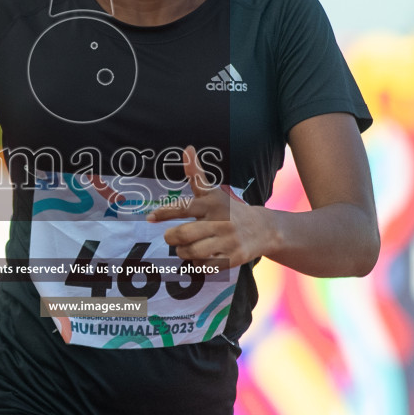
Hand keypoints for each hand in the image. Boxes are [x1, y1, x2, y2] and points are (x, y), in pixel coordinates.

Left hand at [147, 145, 274, 268]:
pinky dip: (197, 263)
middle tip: (171, 237)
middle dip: (171, 238)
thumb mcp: (213, 192)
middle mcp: (221, 221)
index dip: (164, 212)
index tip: (150, 218)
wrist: (263, 229)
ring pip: (192, 251)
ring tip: (184, 248)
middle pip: (183, 234)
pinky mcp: (232, 258)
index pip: (183, 207)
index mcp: (212, 204)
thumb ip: (196, 174)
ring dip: (182, 252)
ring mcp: (227, 241)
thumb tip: (187, 148)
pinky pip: (205, 265)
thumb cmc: (230, 210)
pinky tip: (199, 257)